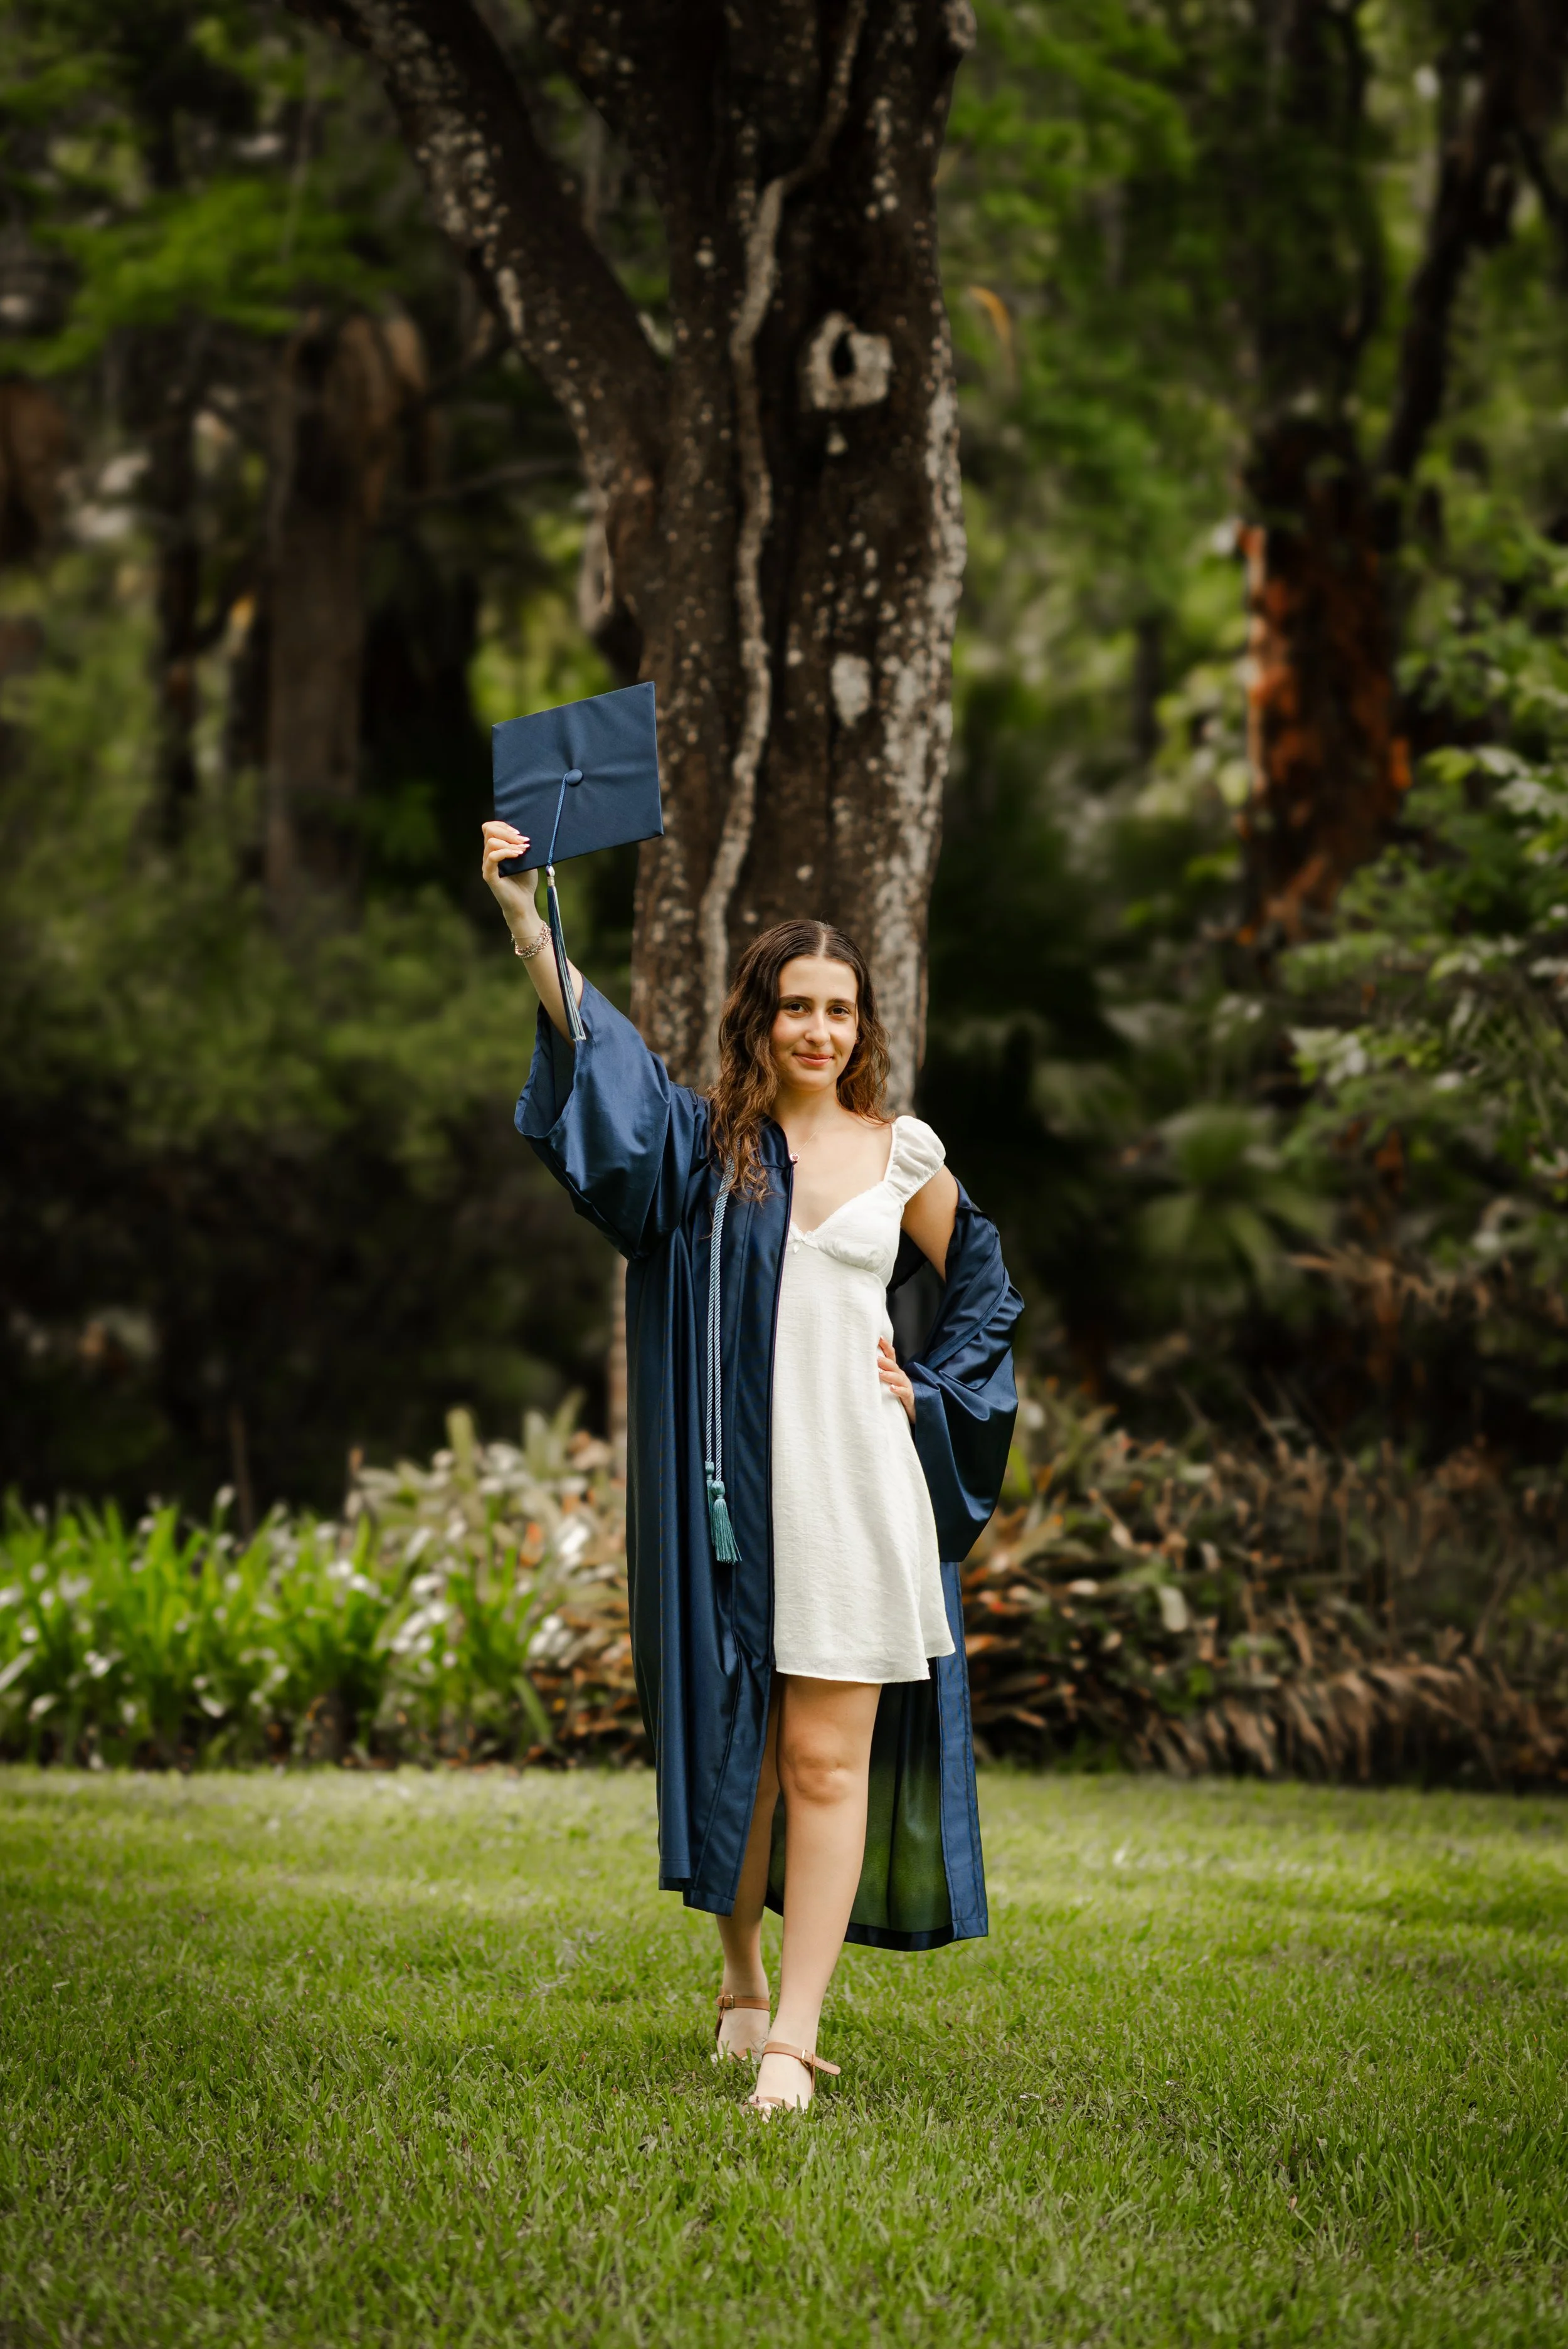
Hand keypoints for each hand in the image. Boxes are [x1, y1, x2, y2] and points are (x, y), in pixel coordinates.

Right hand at [480, 821, 544, 945]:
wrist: (524, 904)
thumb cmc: (525, 883)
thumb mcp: (527, 860)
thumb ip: (521, 846)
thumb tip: (525, 833)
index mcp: (496, 850)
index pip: (490, 828)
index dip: (504, 825)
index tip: (520, 833)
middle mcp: (488, 855)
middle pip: (488, 830)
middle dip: (507, 831)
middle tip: (523, 840)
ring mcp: (487, 865)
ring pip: (491, 842)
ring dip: (510, 843)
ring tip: (523, 850)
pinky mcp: (489, 875)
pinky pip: (492, 857)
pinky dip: (506, 852)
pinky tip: (518, 855)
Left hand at [877, 1336, 914, 1423]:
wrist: (914, 1407)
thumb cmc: (897, 1392)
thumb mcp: (889, 1380)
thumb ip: (880, 1372)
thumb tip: (861, 1364)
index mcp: (894, 1370)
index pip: (890, 1355)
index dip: (885, 1346)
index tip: (878, 1338)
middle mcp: (900, 1375)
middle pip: (893, 1365)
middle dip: (884, 1361)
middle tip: (874, 1358)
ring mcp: (905, 1385)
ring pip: (897, 1378)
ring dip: (888, 1374)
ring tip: (879, 1372)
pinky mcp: (908, 1396)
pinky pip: (904, 1392)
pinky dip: (898, 1390)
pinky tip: (891, 1389)